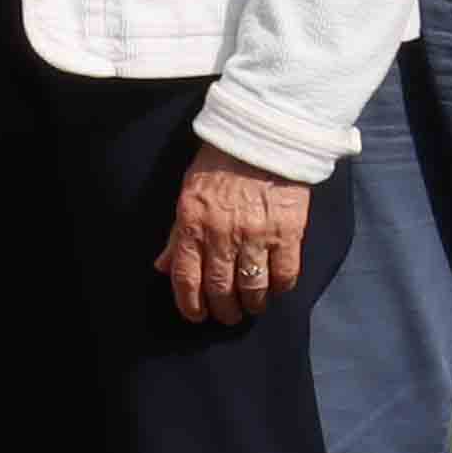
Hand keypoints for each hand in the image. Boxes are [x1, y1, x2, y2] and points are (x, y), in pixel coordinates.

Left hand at [159, 153, 310, 328]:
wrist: (262, 136)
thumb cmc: (220, 164)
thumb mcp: (188, 194)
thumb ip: (176, 234)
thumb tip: (163, 267)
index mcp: (193, 224)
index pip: (186, 277)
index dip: (190, 304)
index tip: (197, 316)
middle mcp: (222, 234)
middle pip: (220, 289)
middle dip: (223, 310)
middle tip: (228, 315)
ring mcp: (257, 234)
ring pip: (253, 287)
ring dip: (252, 304)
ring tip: (252, 306)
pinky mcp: (288, 231)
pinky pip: (285, 273)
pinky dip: (280, 287)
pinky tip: (277, 288)